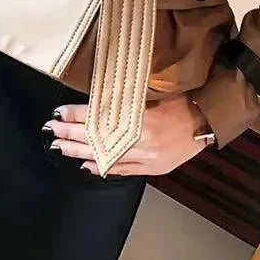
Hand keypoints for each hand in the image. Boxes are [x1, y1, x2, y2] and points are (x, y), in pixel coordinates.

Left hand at [43, 94, 211, 176]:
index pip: (98, 117)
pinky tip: (87, 166)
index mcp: (139, 117)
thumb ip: (127, 97)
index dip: (76, 115)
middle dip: (71, 134)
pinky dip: (103, 167)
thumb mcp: (153, 90)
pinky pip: (123, 169)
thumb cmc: (183, 96)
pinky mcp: (153, 168)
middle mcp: (139, 140)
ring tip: (60, 147)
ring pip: (105, 156)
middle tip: (51, 131)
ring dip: (80, 152)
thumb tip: (99, 99)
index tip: (58, 112)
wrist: (208, 118)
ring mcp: (146, 157)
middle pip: (96, 138)